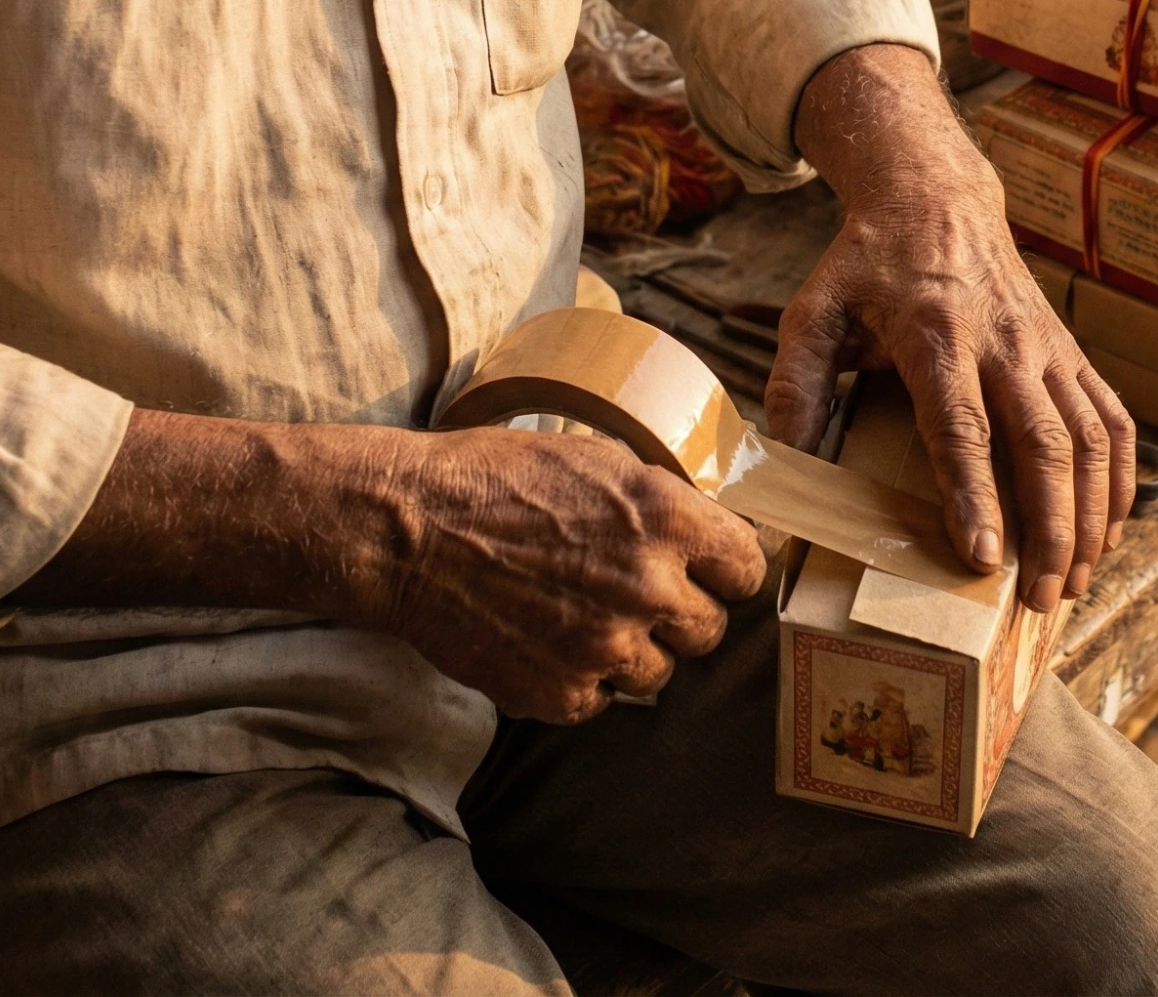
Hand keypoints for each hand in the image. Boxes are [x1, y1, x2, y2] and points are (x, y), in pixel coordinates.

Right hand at [17, 413, 764, 723]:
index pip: (749, 569)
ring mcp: (607, 647)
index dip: (726, 569)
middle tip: (632, 590)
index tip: (709, 571)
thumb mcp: (596, 459)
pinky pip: (599, 698)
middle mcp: (649, 587)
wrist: (408, 529)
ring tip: (578, 611)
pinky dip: (578, 677)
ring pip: (658, 673)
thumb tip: (706, 530)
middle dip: (679, 612)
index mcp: (668, 519)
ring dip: (630, 649)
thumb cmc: (497, 477)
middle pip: (709, 630)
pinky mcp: (563, 694)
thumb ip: (661, 500)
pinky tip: (542, 636)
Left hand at [772, 43, 1135, 613]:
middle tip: (1037, 600)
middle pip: (1042, 443)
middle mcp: (1003, 341)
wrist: (934, 197)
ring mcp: (1046, 347)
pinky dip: (1119, 479)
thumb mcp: (814, 311)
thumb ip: (796, 386)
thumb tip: (781, 466)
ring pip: (1088, 438)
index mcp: (934, 332)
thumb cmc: (866, 264)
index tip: (983, 557)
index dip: (973, 493)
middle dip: (1049, 527)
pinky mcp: (1069, 352)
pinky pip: (1110, 419)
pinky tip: (1107, 529)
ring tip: (1070, 584)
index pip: (960, 423)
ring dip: (1089, 516)